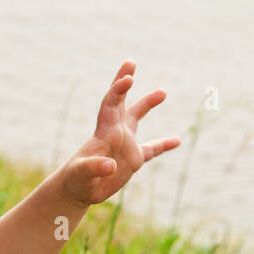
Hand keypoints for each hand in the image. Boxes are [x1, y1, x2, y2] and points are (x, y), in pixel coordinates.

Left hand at [59, 59, 180, 207]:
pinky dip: (164, 145)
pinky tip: (177, 140)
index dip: (118, 91)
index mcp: (104, 133)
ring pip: (136, 119)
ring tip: (162, 91)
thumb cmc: (76, 180)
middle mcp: (115, 133)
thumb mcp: (81, 174)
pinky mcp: (132, 160)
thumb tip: (111, 166)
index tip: (128, 78)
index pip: (110, 105)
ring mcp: (124, 144)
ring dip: (147, 104)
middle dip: (124, 82)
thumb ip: (94, 168)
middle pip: (120, 102)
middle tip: (130, 63)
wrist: (77, 190)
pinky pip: (152, 149)